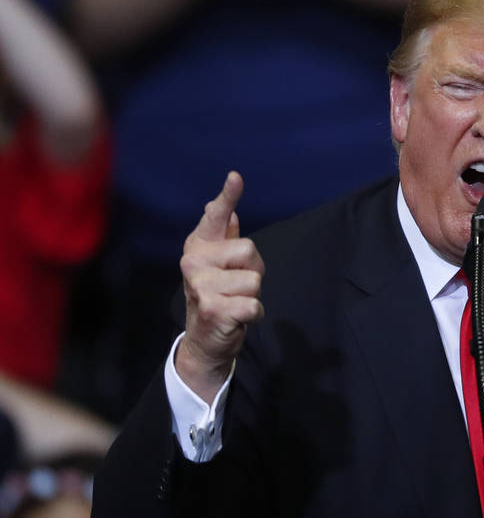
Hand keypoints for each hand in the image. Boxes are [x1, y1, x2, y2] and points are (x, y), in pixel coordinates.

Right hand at [176, 171, 264, 401]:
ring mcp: (201, 286)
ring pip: (255, 280)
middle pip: (249, 250)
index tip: (236, 177)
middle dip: (253, 270)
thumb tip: (228, 211)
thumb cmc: (217, 295)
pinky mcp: (214, 309)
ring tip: (235, 301)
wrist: (204, 340)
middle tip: (236, 286)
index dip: (227, 196)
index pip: (216, 216)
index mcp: (198, 246)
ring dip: (253, 295)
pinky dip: (255, 315)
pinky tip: (238, 318)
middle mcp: (193, 262)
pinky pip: (254, 305)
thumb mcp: (219, 265)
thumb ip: (224, 238)